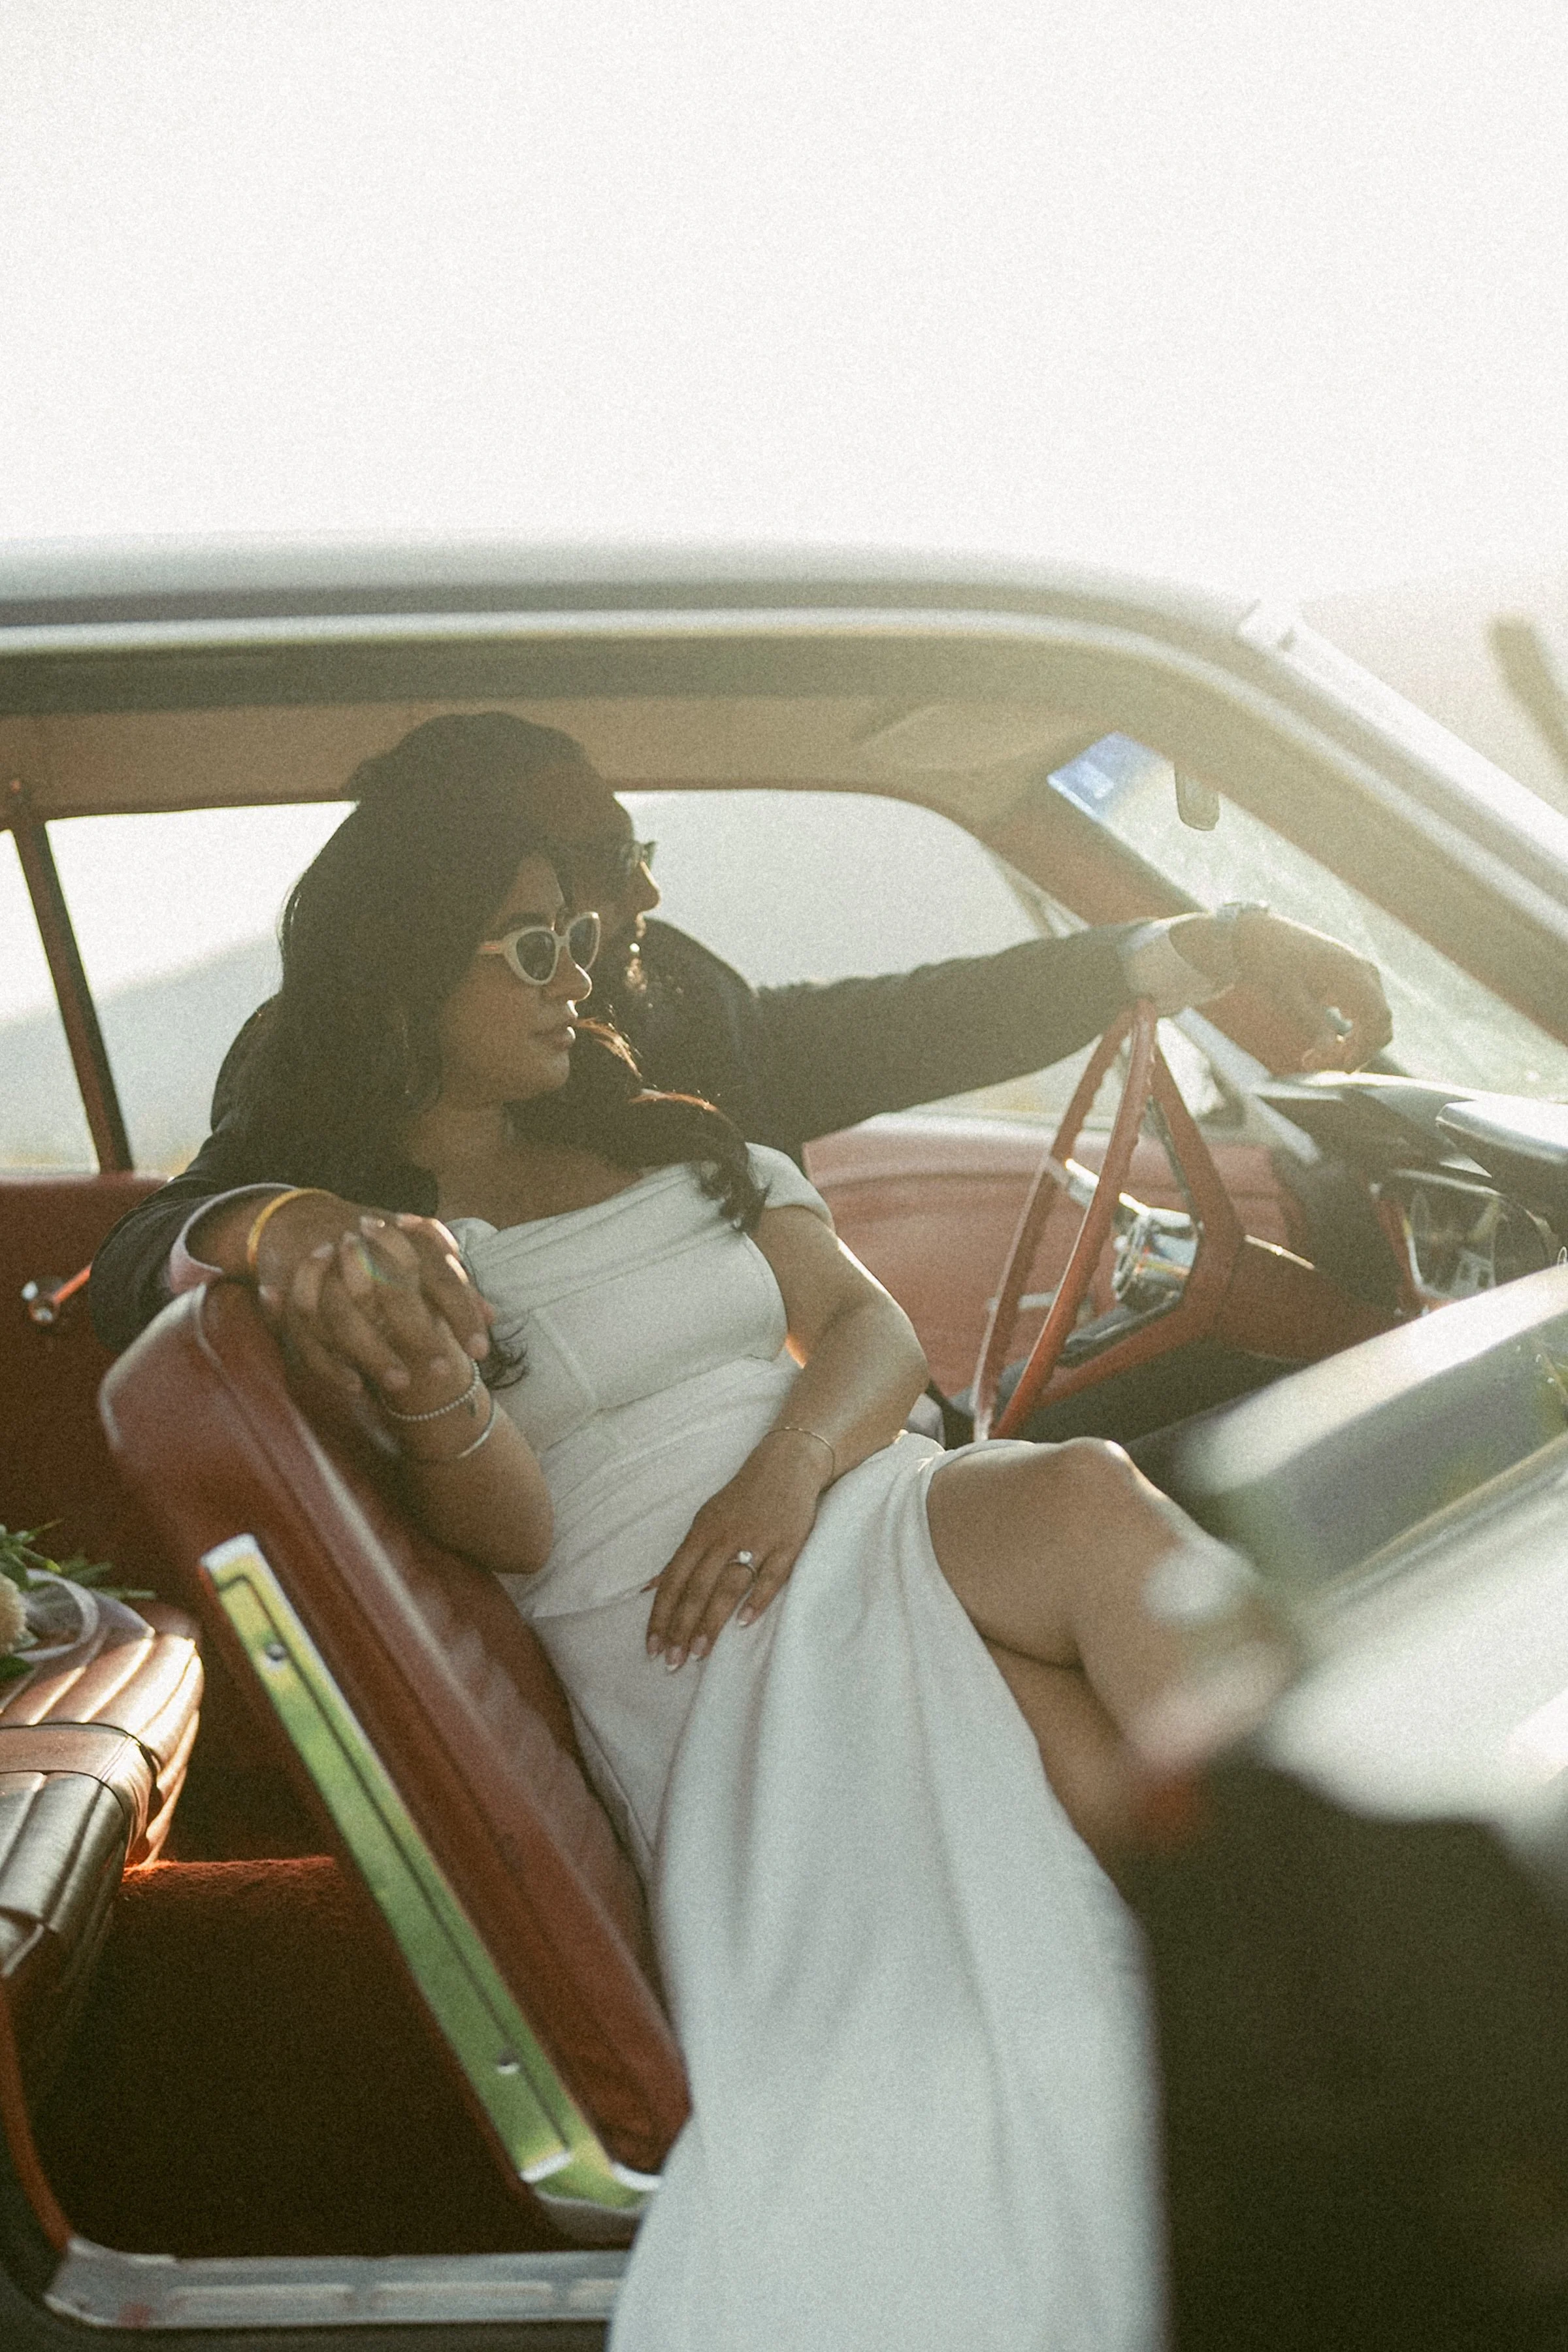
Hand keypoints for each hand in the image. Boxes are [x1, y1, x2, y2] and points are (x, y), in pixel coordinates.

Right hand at [252, 1194, 493, 1397]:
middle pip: (393, 1293)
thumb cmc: (372, 1239)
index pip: (439, 1273)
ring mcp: (321, 1271)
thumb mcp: (414, 1248)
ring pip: (345, 1315)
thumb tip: (492, 1317)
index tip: (481, 1349)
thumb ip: (452, 1283)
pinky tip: (355, 1385)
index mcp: (399, 1236)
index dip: (461, 1310)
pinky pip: (304, 1332)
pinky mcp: (288, 1294)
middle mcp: (361, 1249)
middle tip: (445, 1372)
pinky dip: (329, 1362)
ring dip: (374, 1352)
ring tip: (402, 1384)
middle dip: (420, 1335)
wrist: (297, 1215)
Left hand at [643, 1429, 830, 1669]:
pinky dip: (757, 1599)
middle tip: (673, 1662)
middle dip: (682, 1627)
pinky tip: (743, 1624)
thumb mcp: (705, 1520)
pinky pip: (771, 1576)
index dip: (662, 1614)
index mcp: (702, 1533)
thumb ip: (683, 1557)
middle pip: (697, 1587)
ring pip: (728, 1586)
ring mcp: (757, 1541)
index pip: (674, 1579)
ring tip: (699, 1654)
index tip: (652, 1646)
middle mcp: (725, 1538)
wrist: (786, 1465)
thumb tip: (651, 1587)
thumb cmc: (741, 1499)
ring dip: (711, 1622)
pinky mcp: (787, 1545)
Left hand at [1179, 910, 1392, 1070]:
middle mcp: (1364, 971)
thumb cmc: (1271, 965)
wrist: (1260, 937)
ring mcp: (1361, 974)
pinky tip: (1322, 1041)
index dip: (1366, 1048)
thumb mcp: (1289, 1000)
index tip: (1341, 1068)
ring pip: (1373, 1020)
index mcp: (1352, 973)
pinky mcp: (1353, 979)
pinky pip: (1363, 1011)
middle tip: (1317, 1063)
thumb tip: (1334, 1055)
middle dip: (1356, 1050)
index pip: (1378, 1019)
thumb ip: (1315, 1027)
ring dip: (1351, 1044)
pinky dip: (1350, 1031)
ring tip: (1312, 1056)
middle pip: (1380, 1022)